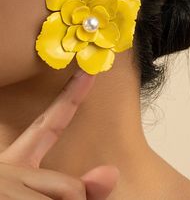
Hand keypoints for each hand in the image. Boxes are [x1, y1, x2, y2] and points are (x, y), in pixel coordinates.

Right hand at [0, 71, 119, 198]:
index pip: (51, 123)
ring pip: (70, 196)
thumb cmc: (7, 198)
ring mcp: (5, 185)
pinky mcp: (7, 195)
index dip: (72, 95)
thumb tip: (110, 173)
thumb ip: (73, 189)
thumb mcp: (39, 197)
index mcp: (16, 164)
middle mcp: (8, 170)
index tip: (88, 71)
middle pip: (70, 186)